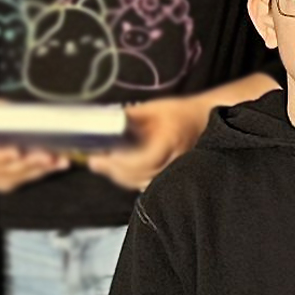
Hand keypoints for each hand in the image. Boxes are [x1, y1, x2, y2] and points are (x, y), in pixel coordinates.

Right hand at [0, 107, 68, 192]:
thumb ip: (3, 113)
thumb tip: (29, 116)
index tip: (16, 152)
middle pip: (4, 169)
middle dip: (29, 163)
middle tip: (49, 156)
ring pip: (15, 177)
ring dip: (40, 169)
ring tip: (58, 161)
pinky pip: (20, 180)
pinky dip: (40, 172)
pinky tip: (55, 165)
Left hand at [88, 95, 210, 190]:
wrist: (200, 122)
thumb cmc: (178, 113)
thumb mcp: (152, 109)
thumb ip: (128, 119)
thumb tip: (102, 125)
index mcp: (170, 141)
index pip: (140, 161)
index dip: (117, 163)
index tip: (97, 158)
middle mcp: (174, 162)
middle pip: (137, 176)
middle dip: (113, 170)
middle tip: (94, 161)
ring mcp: (175, 173)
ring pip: (140, 183)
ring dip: (120, 176)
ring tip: (104, 164)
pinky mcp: (171, 179)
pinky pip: (145, 185)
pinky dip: (131, 179)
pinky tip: (121, 170)